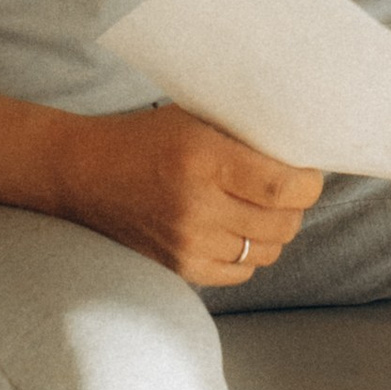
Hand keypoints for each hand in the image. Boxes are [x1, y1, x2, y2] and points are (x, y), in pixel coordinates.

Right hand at [46, 102, 324, 285]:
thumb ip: (243, 133)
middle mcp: (198, 206)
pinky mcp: (179, 267)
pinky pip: (240, 272)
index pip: (284, 188)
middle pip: (282, 224)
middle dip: (294, 206)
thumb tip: (302, 149)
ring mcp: (188, 243)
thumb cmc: (145, 136)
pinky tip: (235, 229)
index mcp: (205, 159)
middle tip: (285, 188)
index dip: (308, 184)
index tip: (307, 173)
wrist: (82, 172)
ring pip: (266, 251)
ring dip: (273, 231)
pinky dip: (248, 253)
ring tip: (259, 207)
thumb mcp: (194, 117)